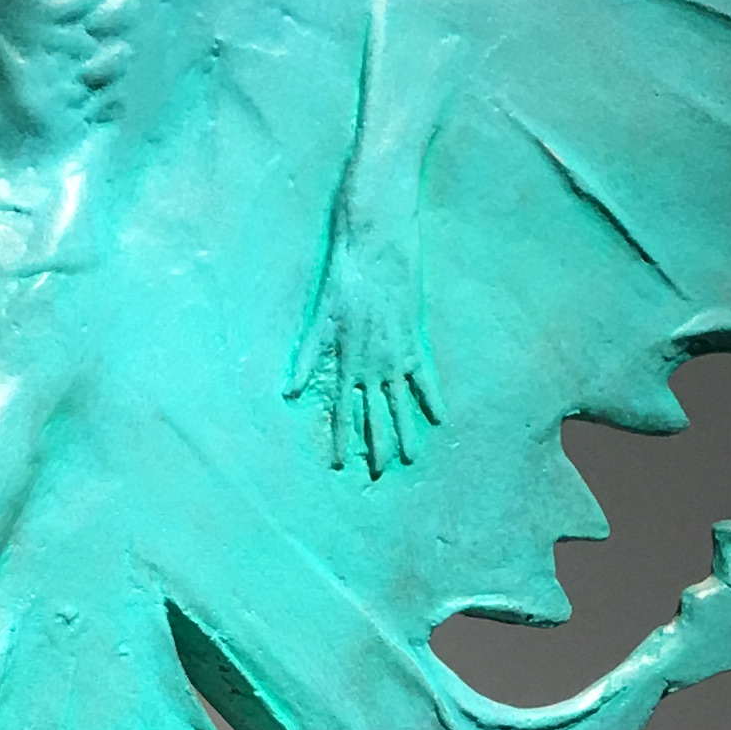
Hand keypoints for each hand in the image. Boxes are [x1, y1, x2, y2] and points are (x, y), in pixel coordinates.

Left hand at [287, 247, 440, 478]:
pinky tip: (442, 418)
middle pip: (373, 415)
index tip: (339, 463)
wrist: (377, 257)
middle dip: (375, 445)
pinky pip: (425, 379)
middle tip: (377, 472)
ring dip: (405, 431)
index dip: (340, 438)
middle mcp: (371, 368)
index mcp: (346, 364)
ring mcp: (395, 359)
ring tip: (411, 457)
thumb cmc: (343, 284)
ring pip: (400, 404)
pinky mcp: (414, 345)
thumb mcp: (318, 322)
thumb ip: (305, 360)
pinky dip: (433, 398)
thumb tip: (289, 393)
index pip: (341, 411)